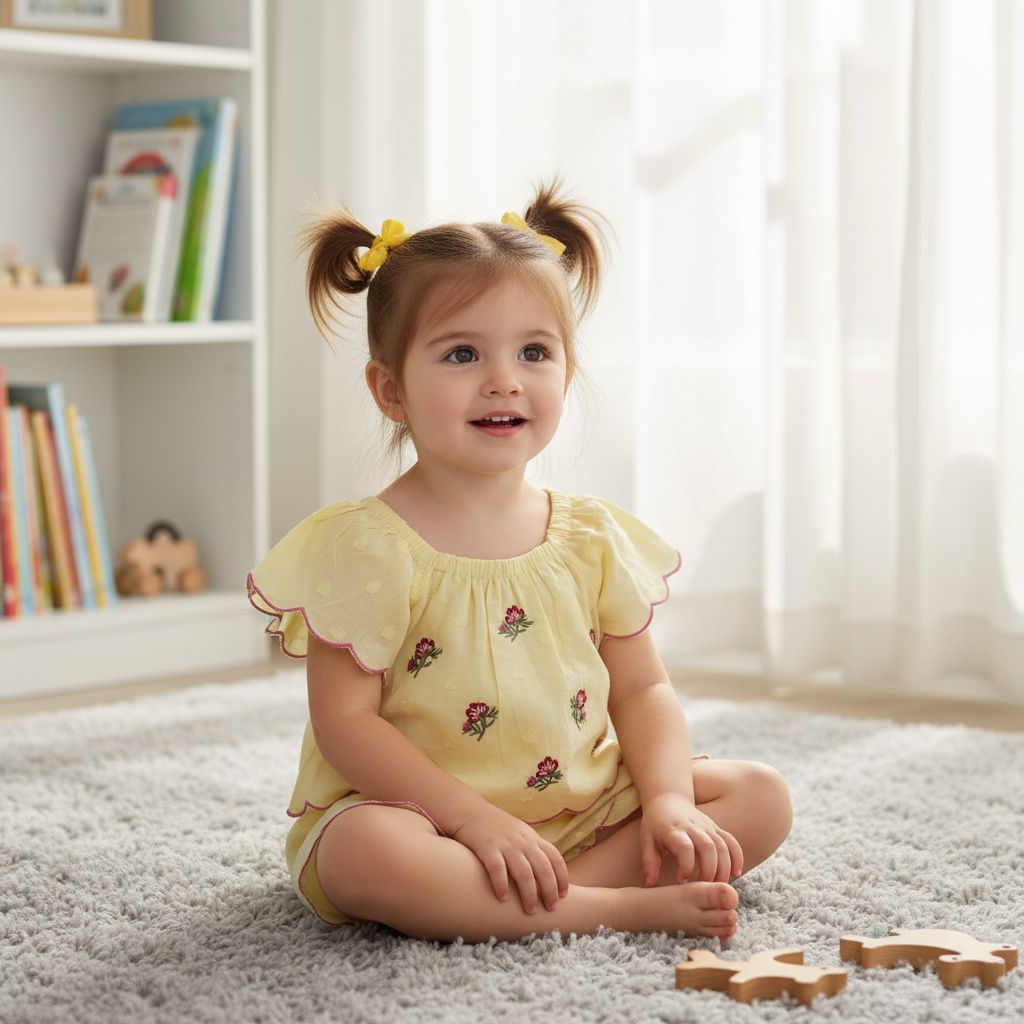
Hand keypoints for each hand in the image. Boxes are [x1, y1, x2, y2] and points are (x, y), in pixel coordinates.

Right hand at [451, 803, 568, 914]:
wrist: (470, 811)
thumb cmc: (497, 828)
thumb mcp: (520, 834)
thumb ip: (533, 850)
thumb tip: (547, 876)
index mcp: (532, 839)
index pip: (555, 858)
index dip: (562, 878)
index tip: (563, 896)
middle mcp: (522, 842)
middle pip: (543, 868)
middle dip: (549, 891)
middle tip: (551, 909)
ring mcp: (505, 845)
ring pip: (524, 872)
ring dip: (530, 894)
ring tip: (531, 911)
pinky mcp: (487, 848)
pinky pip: (497, 869)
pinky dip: (502, 885)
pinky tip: (503, 899)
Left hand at [639, 793, 743, 885]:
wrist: (668, 799)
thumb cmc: (655, 824)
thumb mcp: (647, 841)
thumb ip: (649, 863)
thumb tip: (649, 885)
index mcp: (674, 831)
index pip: (685, 847)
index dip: (686, 866)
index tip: (682, 881)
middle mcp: (693, 827)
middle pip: (708, 847)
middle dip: (709, 871)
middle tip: (704, 888)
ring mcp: (707, 827)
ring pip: (722, 846)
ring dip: (724, 868)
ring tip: (718, 886)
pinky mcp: (716, 828)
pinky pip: (731, 841)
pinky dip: (737, 857)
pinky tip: (736, 873)